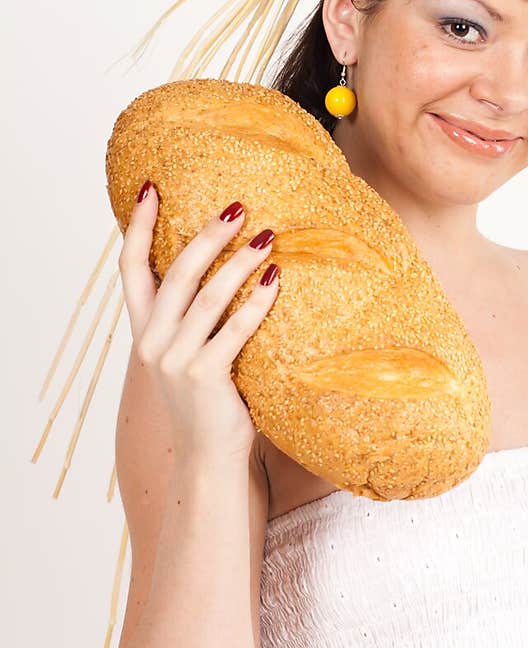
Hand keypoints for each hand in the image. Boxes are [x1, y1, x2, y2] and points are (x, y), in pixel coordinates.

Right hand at [117, 182, 279, 460]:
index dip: (138, 227)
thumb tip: (223, 269)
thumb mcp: (188, 355)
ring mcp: (175, 359)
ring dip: (238, 263)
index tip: (150, 188)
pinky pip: (234, 331)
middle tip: (237, 208)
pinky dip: (256, 304)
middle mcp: (152, 341)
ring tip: (266, 237)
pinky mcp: (203, 376)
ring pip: (208, 297)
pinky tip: (276, 281)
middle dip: (206, 236)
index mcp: (144, 331)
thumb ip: (192, 320)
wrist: (206, 458)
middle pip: (177, 273)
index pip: (131, 269)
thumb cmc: (207, 403)